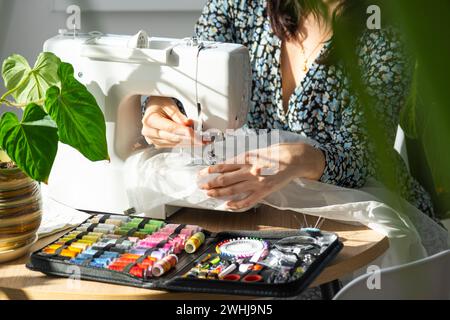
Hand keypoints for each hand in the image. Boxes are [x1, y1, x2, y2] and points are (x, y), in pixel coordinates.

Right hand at [142, 96, 196, 147]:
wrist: (153, 107)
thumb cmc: (159, 104)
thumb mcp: (169, 105)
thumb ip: (179, 116)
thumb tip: (188, 124)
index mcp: (150, 120)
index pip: (170, 128)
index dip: (184, 132)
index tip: (195, 134)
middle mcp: (149, 132)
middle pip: (173, 138)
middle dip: (189, 139)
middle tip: (201, 139)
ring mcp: (153, 139)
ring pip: (174, 143)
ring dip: (188, 143)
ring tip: (200, 140)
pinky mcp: (158, 143)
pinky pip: (173, 145)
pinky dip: (184, 143)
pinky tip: (192, 142)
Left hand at [199, 143, 324, 209]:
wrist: (295, 159)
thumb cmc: (277, 152)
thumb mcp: (258, 151)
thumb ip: (244, 158)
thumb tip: (231, 164)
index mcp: (247, 158)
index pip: (224, 165)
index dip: (211, 170)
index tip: (201, 173)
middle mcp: (249, 170)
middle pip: (225, 179)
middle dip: (211, 183)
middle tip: (201, 187)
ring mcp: (256, 182)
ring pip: (233, 190)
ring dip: (219, 193)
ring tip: (209, 195)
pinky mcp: (264, 191)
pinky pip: (247, 201)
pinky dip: (236, 204)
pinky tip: (228, 206)